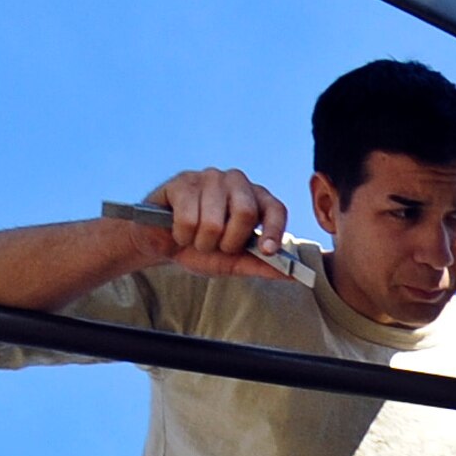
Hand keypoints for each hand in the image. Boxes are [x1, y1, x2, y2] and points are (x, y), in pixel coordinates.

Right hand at [139, 168, 288, 278]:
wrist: (162, 243)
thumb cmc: (200, 248)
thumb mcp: (233, 262)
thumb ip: (261, 266)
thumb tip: (294, 277)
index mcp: (254, 198)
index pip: (275, 208)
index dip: (274, 230)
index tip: (266, 251)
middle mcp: (235, 182)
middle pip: (245, 212)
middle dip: (228, 242)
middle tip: (216, 246)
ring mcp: (208, 178)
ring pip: (214, 220)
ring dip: (202, 242)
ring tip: (195, 239)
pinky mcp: (181, 182)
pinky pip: (188, 218)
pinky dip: (182, 235)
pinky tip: (179, 231)